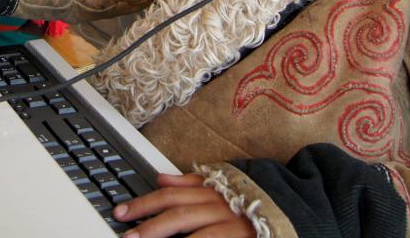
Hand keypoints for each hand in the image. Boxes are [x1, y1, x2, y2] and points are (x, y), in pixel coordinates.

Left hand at [113, 173, 254, 236]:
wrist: (288, 210)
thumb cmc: (248, 200)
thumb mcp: (219, 186)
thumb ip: (190, 183)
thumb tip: (160, 178)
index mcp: (210, 190)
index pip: (170, 196)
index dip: (144, 204)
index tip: (121, 212)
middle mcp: (219, 205)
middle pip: (178, 214)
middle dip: (149, 225)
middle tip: (126, 235)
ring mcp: (231, 224)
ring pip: (193, 232)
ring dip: (164, 236)